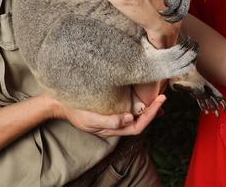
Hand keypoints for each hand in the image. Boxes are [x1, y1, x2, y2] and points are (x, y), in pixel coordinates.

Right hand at [49, 94, 166, 137]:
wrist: (61, 104)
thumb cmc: (76, 112)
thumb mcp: (91, 119)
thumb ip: (109, 121)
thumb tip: (129, 118)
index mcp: (113, 129)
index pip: (137, 126)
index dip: (150, 116)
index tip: (159, 102)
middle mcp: (116, 124)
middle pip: (139, 121)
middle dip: (153, 110)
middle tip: (164, 97)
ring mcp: (114, 116)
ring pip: (136, 115)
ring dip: (148, 107)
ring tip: (158, 97)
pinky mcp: (111, 107)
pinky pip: (129, 107)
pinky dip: (138, 102)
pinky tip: (143, 95)